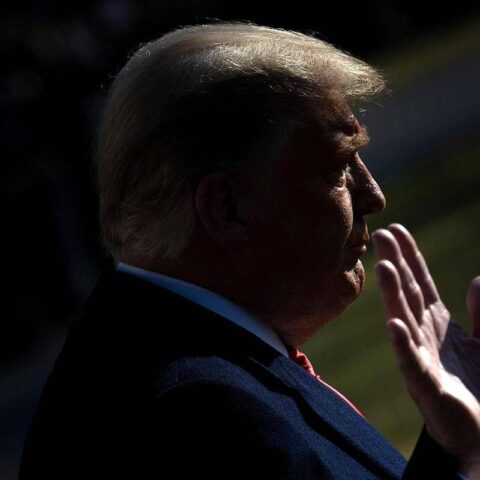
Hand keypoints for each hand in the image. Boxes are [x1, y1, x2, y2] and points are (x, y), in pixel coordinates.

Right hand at [372, 224, 479, 476]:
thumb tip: (477, 280)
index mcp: (437, 322)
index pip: (420, 282)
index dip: (410, 256)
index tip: (397, 230)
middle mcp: (424, 334)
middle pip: (407, 293)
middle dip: (395, 264)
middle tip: (381, 236)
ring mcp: (421, 358)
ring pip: (404, 319)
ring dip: (393, 294)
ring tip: (384, 267)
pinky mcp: (425, 386)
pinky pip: (412, 362)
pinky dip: (402, 343)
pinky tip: (395, 324)